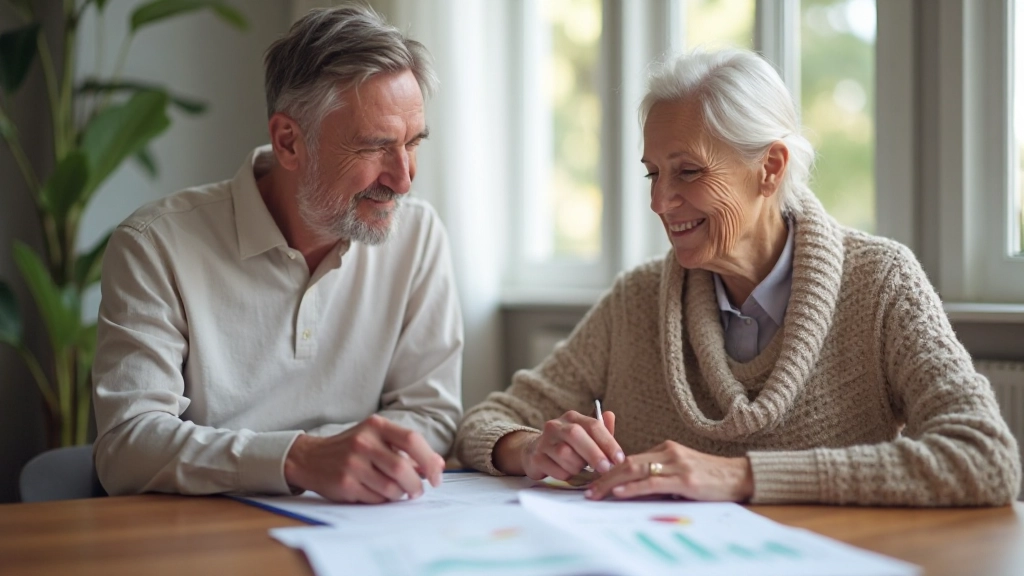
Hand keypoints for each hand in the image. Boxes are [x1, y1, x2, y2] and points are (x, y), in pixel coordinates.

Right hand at [284, 415, 444, 503]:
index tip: (436, 476)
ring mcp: (352, 463)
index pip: (412, 440)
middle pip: (402, 468)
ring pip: (391, 487)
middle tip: (418, 491)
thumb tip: (438, 465)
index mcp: (376, 426)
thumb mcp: (377, 438)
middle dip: (416, 485)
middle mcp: (364, 442)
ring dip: (400, 494)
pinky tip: (378, 494)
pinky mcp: (345, 484)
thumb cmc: (352, 448)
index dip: (429, 460)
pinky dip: (383, 500)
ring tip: (397, 492)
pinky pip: (376, 499)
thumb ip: (406, 449)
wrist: (310, 458)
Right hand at [494, 410, 622, 480]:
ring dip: (578, 466)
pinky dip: (566, 475)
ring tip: (581, 470)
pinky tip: (568, 474)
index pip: (593, 425)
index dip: (608, 442)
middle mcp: (557, 425)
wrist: (536, 452)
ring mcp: (544, 441)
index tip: (619, 459)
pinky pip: (554, 469)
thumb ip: (601, 431)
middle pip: (575, 435)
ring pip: (564, 453)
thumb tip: (610, 416)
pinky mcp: (536, 457)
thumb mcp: (587, 437)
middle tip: (606, 469)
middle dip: (594, 453)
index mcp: (573, 418)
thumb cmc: (569, 446)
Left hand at [585, 441, 752, 501]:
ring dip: (611, 482)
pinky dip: (632, 487)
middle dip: (604, 475)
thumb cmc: (712, 477)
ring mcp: (676, 465)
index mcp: (666, 448)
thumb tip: (634, 488)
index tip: (594, 480)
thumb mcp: (682, 471)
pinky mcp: (685, 480)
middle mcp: (668, 452)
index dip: (609, 469)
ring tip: (595, 493)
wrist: (740, 476)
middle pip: (627, 461)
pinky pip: (652, 482)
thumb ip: (661, 475)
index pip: (630, 457)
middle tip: (588, 488)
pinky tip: (619, 493)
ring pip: (635, 470)